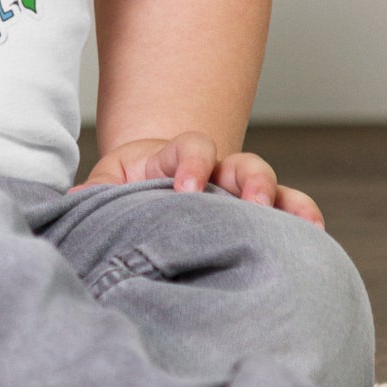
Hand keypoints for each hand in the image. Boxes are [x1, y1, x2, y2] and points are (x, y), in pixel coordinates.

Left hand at [73, 132, 323, 226]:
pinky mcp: (258, 212)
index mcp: (176, 157)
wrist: (151, 186)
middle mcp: (217, 169)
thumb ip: (96, 191)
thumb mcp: (109, 184)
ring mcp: (240, 190)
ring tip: (298, 224)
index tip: (185, 191)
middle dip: (248, 180)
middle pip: (242, 163)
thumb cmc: (129, 188)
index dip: (192, 164)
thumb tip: (71, 204)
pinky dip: (303, 218)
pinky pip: (288, 209)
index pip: (191, 148)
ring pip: (270, 184)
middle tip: (248, 203)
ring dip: (282, 200)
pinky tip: (315, 238)